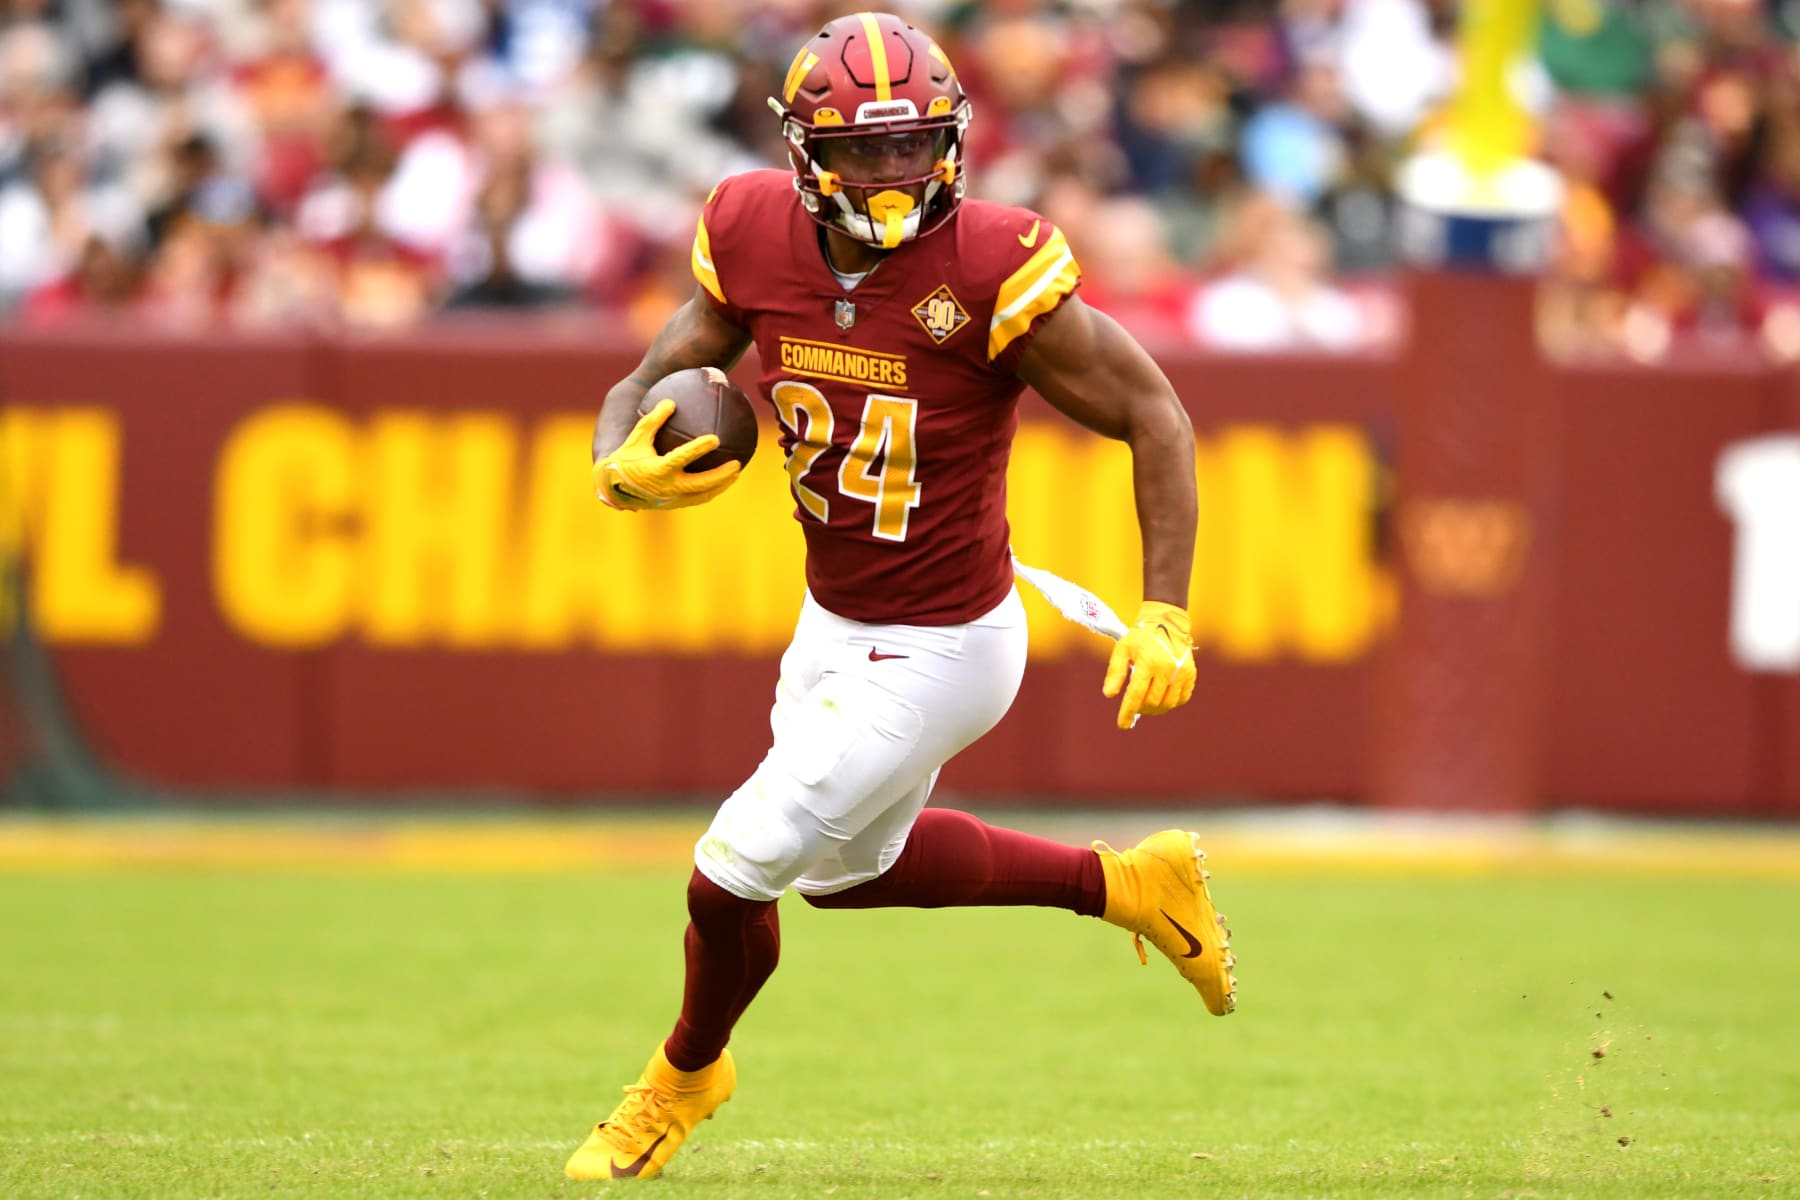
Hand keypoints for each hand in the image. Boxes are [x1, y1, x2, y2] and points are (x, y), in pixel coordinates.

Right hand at [593, 398, 740, 510]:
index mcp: (658, 470)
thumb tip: (671, 402)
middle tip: (737, 464)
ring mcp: (671, 499)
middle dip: (721, 475)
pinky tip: (720, 481)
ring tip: (735, 475)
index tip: (715, 438)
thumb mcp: (636, 437)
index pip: (682, 458)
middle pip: (701, 484)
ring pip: (702, 495)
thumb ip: (653, 420)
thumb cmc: (625, 458)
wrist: (613, 488)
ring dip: (721, 486)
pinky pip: (696, 498)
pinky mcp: (673, 505)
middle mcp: (667, 487)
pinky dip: (710, 490)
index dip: (699, 448)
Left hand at [1102, 601, 1196, 730]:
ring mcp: (1181, 672)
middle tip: (1134, 706)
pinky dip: (1170, 703)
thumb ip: (1115, 672)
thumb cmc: (1140, 638)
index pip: (1136, 695)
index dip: (1128, 712)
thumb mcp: (1122, 650)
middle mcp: (1167, 668)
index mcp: (1147, 662)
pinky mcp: (1190, 674)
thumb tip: (1109, 695)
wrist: (1166, 623)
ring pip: (1168, 704)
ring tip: (1146, 704)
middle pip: (1152, 702)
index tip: (1122, 725)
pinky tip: (1161, 698)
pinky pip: (1181, 699)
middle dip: (1141, 709)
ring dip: (1155, 709)